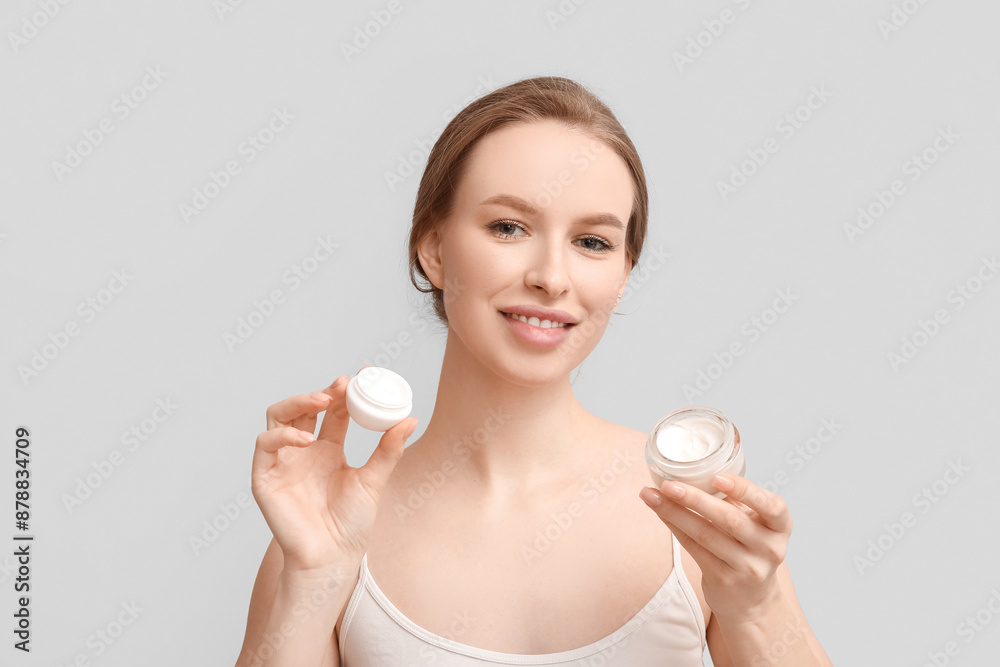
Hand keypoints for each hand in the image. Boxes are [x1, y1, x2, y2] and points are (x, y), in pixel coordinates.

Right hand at [251, 369, 417, 572]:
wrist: (332, 558)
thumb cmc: (351, 524)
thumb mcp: (374, 481)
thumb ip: (388, 450)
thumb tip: (409, 420)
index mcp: (328, 449)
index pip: (332, 410)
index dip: (343, 391)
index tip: (361, 375)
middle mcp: (303, 451)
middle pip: (303, 408)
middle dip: (321, 392)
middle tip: (342, 385)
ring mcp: (282, 462)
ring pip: (278, 417)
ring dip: (298, 402)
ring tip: (323, 400)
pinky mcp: (265, 477)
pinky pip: (265, 445)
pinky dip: (283, 436)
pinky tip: (307, 439)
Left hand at [639, 473, 791, 619]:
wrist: (751, 599)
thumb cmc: (748, 547)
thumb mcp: (755, 524)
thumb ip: (736, 500)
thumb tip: (691, 468)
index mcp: (780, 526)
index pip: (771, 506)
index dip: (745, 490)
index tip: (717, 477)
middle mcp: (769, 548)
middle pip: (729, 520)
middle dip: (695, 499)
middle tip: (668, 484)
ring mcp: (747, 567)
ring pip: (705, 534)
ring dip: (674, 512)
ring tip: (650, 494)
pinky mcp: (723, 579)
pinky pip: (693, 547)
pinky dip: (674, 526)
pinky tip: (660, 511)